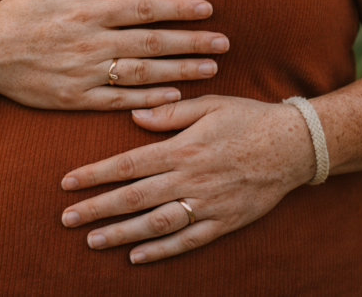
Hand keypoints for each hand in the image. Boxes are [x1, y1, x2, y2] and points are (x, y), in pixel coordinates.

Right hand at [0, 0, 229, 110]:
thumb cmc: (15, 15)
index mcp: (86, 12)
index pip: (143, 8)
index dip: (178, 8)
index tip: (208, 9)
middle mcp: (90, 42)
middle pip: (152, 41)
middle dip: (192, 42)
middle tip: (225, 43)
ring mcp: (84, 73)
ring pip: (142, 72)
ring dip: (180, 71)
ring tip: (211, 70)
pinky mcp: (75, 99)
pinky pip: (119, 100)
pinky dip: (149, 98)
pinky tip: (176, 97)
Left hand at [58, 96, 317, 262]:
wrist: (294, 145)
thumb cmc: (249, 118)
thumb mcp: (210, 104)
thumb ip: (171, 111)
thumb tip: (135, 117)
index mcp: (182, 148)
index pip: (127, 164)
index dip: (94, 174)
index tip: (67, 183)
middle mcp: (190, 179)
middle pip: (133, 198)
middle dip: (96, 208)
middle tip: (66, 218)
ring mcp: (207, 204)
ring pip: (155, 224)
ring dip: (121, 234)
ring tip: (93, 240)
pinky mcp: (224, 222)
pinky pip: (187, 241)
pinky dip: (161, 251)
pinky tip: (137, 257)